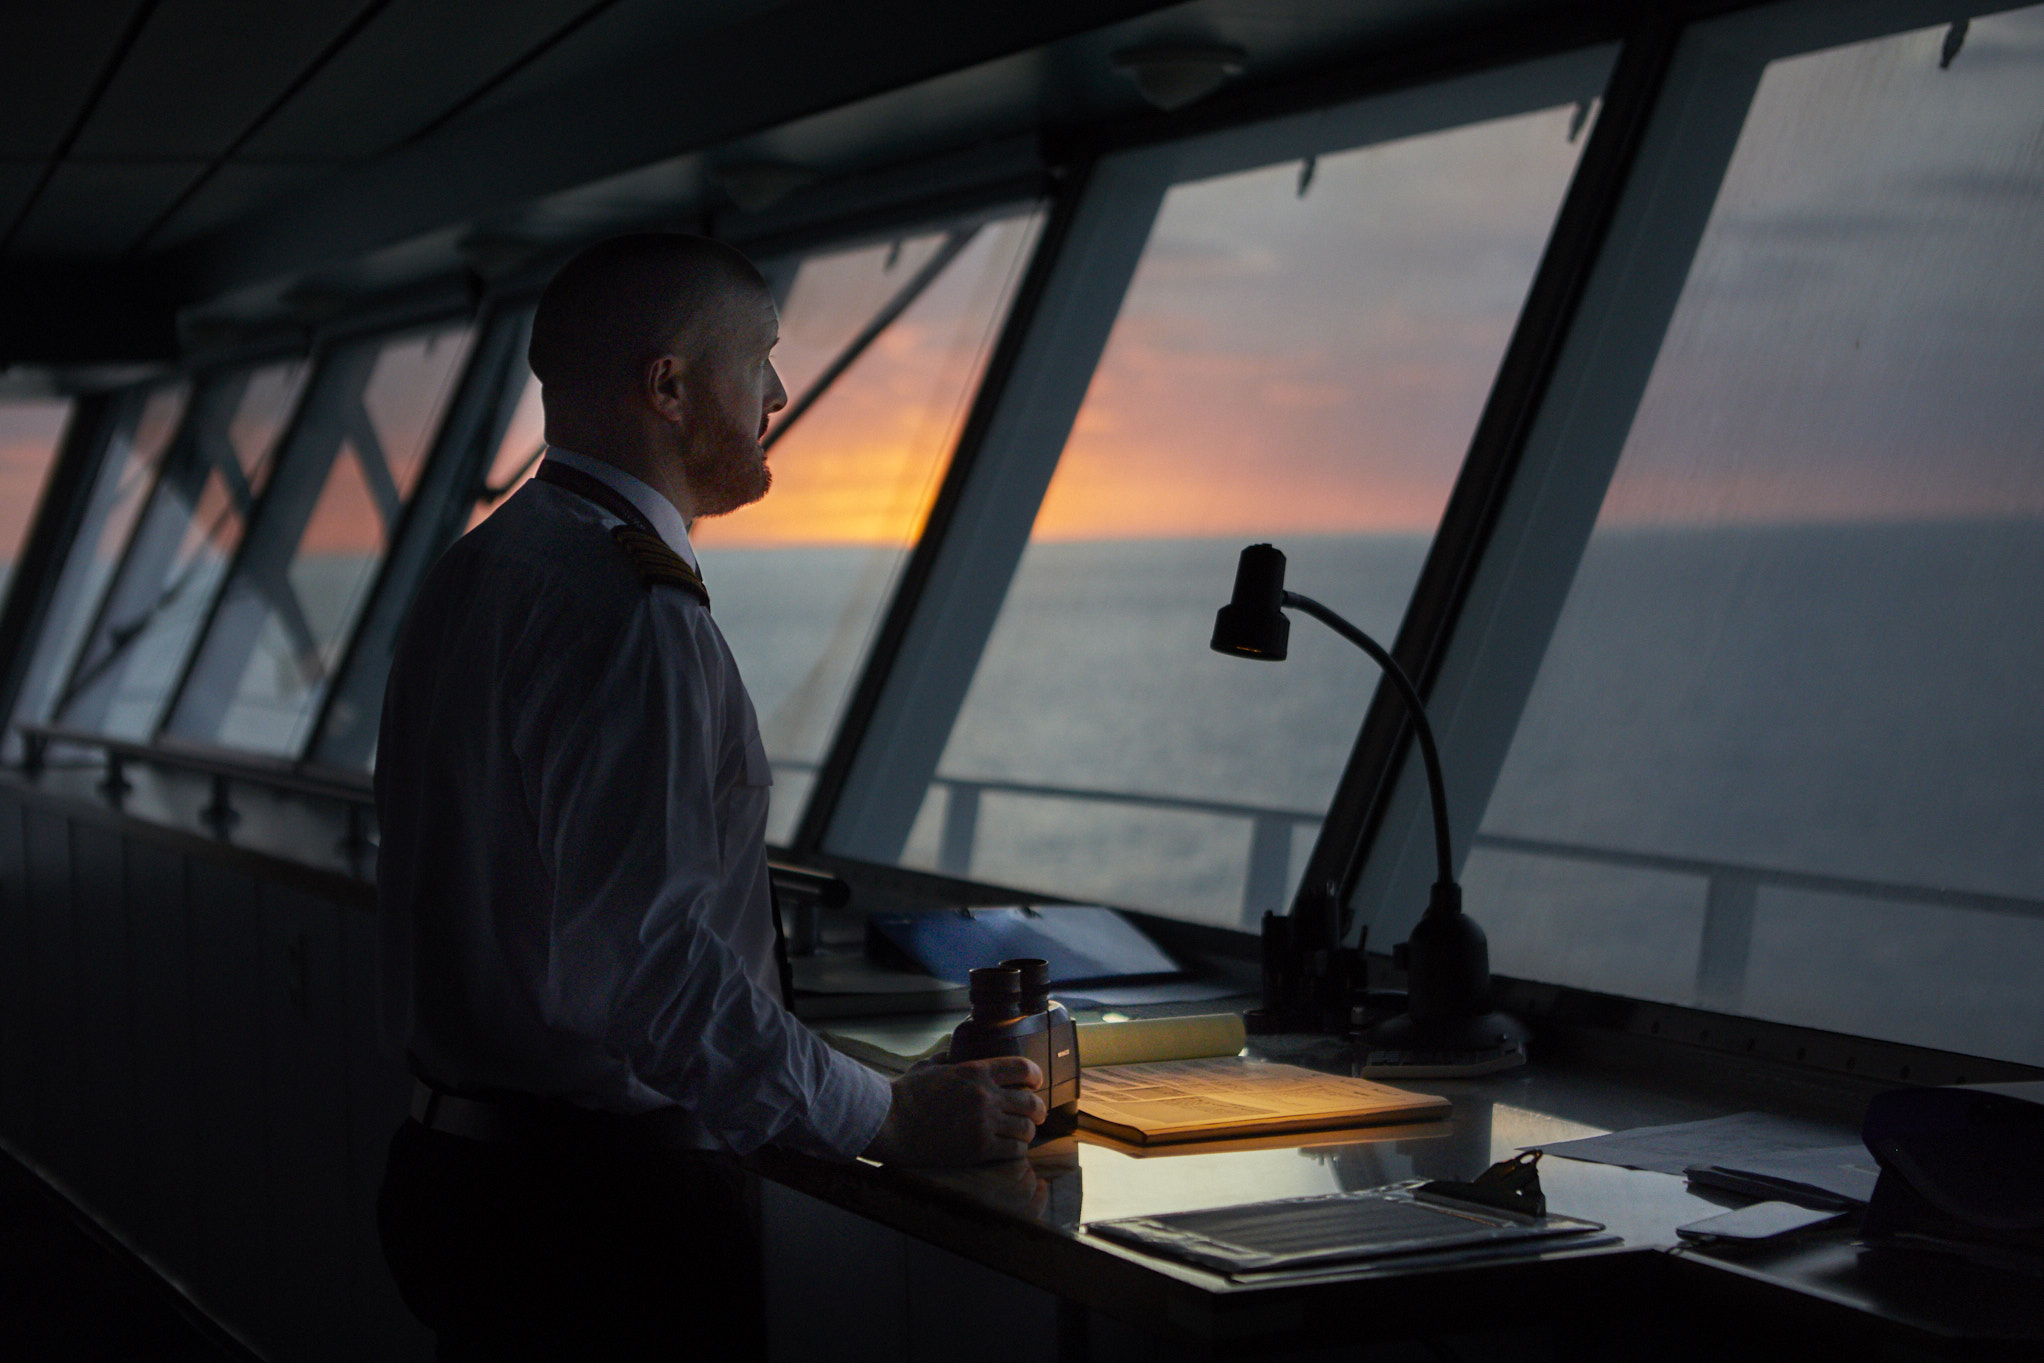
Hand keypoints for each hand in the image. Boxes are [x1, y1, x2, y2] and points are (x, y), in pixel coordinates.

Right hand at [861, 1056, 1046, 1166]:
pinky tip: (1010, 1149)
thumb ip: (948, 1059)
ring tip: (1022, 1134)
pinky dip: (1016, 1150)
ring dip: (1027, 1132)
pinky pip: (1014, 1150)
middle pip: (1031, 1102)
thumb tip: (953, 1054)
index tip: (1036, 1083)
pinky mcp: (979, 1148)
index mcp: (976, 1071)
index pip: (1023, 1069)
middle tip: (1036, 1115)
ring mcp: (985, 1122)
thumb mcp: (929, 1066)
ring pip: (1026, 1128)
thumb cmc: (904, 1094)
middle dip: (1038, 1109)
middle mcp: (986, 1095)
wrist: (890, 1122)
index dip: (1035, 1076)